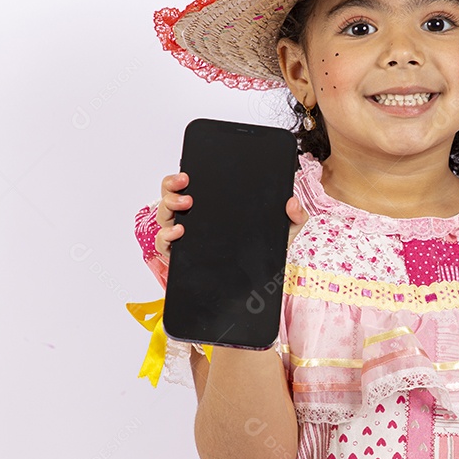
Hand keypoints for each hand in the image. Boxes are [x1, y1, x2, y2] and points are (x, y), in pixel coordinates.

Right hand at [154, 173, 309, 259]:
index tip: (189, 172)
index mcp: (214, 206)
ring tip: (185, 205)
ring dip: (168, 205)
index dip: (183, 175)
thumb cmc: (262, 252)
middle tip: (186, 186)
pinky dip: (166, 236)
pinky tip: (179, 232)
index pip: (192, 184)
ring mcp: (184, 236)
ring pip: (164, 215)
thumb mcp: (281, 231)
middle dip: (171, 186)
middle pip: (171, 195)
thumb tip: (292, 202)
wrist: (255, 286)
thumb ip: (294, 216)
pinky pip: (163, 244)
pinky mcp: (180, 256)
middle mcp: (194, 218)